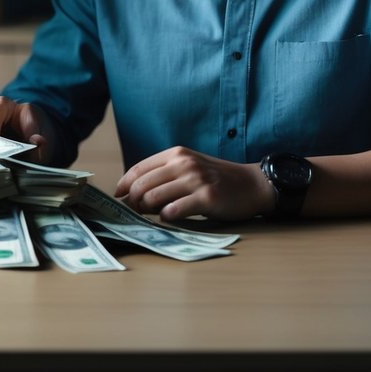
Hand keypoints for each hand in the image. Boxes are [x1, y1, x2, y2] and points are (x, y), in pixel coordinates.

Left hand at [114, 146, 272, 221]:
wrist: (252, 184)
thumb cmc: (216, 179)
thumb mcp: (189, 168)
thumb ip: (165, 176)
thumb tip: (133, 195)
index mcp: (176, 154)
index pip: (138, 169)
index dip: (124, 185)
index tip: (118, 197)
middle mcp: (183, 163)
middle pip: (142, 184)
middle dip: (132, 201)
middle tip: (134, 211)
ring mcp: (195, 180)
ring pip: (153, 197)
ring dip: (147, 210)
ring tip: (151, 215)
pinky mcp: (206, 198)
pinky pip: (174, 210)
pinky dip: (166, 217)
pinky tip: (170, 217)